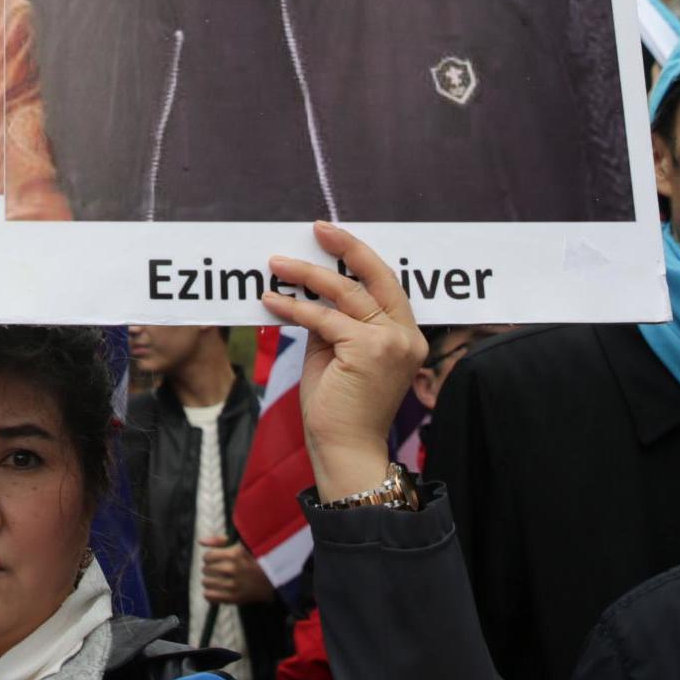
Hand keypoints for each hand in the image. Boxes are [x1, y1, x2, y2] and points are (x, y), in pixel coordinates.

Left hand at [200, 537, 276, 604]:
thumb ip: (219, 541)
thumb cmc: (254, 559)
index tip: (215, 560)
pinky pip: (210, 596)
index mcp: (235, 554)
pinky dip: (209, 593)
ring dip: (209, 581)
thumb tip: (200, 541)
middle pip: (206, 570)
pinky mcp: (235, 598)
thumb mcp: (240, 545)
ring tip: (217, 579)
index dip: (209, 558)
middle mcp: (234, 569)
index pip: (207, 557)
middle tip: (218, 570)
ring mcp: (234, 585)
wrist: (272, 581)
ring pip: (206, 583)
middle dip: (209, 569)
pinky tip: (215, 590)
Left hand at [264, 222, 427, 502]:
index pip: (386, 285)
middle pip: (377, 276)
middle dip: (346, 247)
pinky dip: (294, 307)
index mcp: (407, 336)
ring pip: (345, 293)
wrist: (345, 451)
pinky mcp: (367, 350)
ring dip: (306, 275)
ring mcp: (390, 342)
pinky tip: (272, 301)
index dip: (360, 257)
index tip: (333, 237)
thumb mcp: (338, 354)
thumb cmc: (339, 407)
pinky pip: (323, 318)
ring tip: (276, 263)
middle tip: (317, 228)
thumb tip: (310, 290)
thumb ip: (334, 323)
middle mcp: (406, 336)